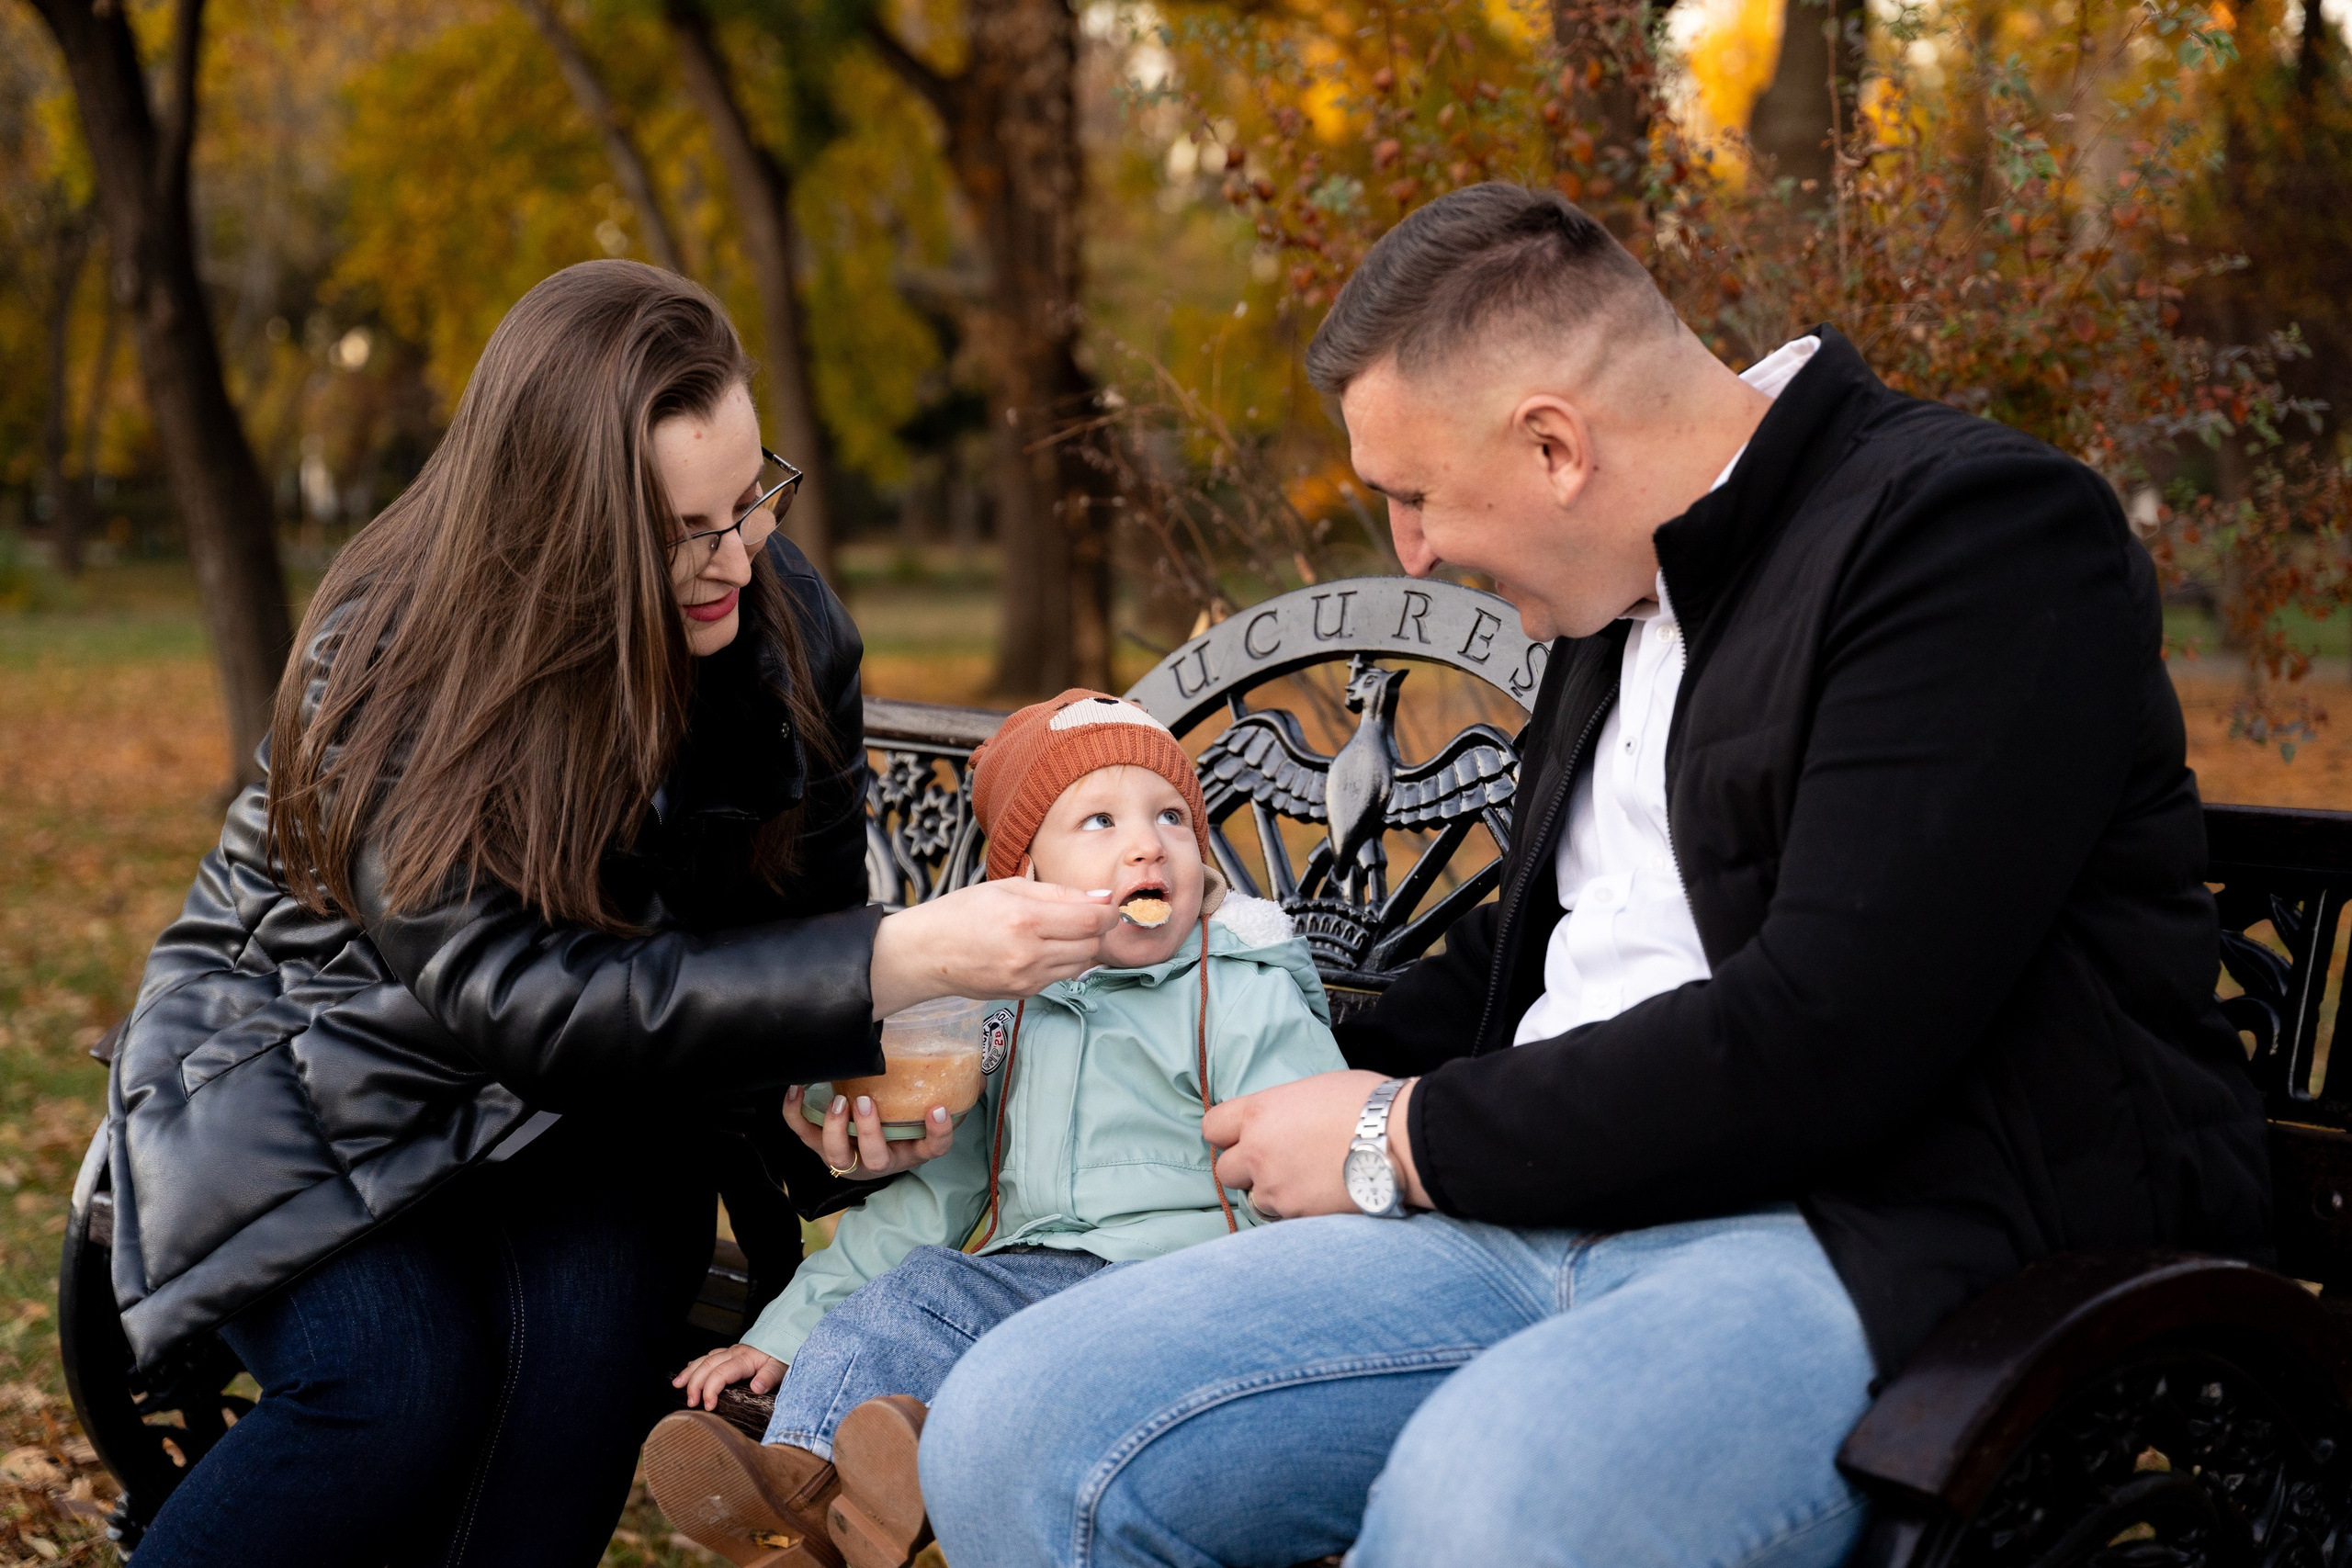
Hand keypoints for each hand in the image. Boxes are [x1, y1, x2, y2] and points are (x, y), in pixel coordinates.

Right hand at [673, 1342, 785, 1410]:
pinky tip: (688, 1369)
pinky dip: (696, 1363)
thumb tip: (756, 1388)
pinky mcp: (732, 1352)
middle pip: (707, 1366)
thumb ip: (769, 1377)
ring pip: (704, 1359)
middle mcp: (734, 1353)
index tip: (708, 1406)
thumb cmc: (785, 1353)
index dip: (710, 1390)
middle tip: (691, 1403)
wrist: (789, 1335)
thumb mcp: (782, 1366)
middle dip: (694, 1384)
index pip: (721, 1374)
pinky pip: (709, 1355)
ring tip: (677, 1385)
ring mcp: (731, 1351)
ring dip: (690, 1372)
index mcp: (744, 1358)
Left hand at [784, 1084, 956, 1179]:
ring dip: (834, 1128)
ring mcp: (846, 1157)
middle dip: (870, 1132)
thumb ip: (946, 1097)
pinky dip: (794, 1113)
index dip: (937, 1133)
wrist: (864, 1144)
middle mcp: (878, 1161)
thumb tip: (977, 1074)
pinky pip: (802, 1133)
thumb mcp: (922, 1118)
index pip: (931, 1148)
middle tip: (867, 1102)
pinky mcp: (818, 1146)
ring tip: (838, 1102)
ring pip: (836, 1155)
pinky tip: (796, 1089)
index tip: (938, 1109)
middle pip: (876, 1159)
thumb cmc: (898, 1125)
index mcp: (909, 1153)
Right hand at [869, 879, 1119, 1017]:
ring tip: (1058, 931)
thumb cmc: (963, 913)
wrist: (926, 954)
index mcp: (1026, 921)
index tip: (1106, 904)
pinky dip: (1062, 961)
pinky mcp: (1025, 994)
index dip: (1109, 912)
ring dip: (1081, 946)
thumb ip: (1058, 893)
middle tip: (1082, 915)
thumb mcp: (1008, 887)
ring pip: (1081, 964)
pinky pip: (1061, 976)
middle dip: (1096, 929)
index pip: (1092, 921)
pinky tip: (1041, 948)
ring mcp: (1028, 979)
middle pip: (1092, 945)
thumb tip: (1101, 899)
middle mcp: (1030, 955)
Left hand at [1203, 1070, 1428, 1219]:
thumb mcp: (1314, 1089)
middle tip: (1274, 1162)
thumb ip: (1284, 1109)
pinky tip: (1321, 1196)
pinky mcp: (1297, 1215)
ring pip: (1254, 1199)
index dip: (1226, 1133)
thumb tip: (1284, 1120)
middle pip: (1224, 1170)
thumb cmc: (1366, 1103)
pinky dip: (1296, 1209)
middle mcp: (1257, 1152)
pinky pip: (1284, 1217)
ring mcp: (1275, 1188)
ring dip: (1271, 1192)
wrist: (1399, 1140)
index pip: (1212, 1127)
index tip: (1242, 1136)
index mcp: (1258, 1113)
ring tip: (1305, 1181)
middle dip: (1244, 1168)